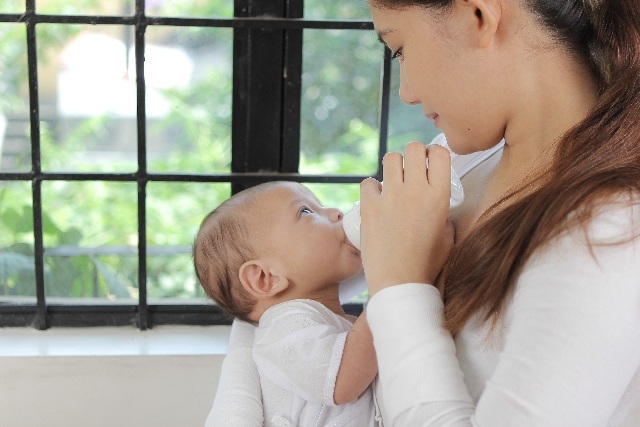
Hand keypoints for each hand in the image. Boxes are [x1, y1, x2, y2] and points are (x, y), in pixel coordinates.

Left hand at [360, 142, 452, 295]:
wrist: (399, 283)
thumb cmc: (425, 265)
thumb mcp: (448, 239)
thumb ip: (445, 218)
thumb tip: (441, 211)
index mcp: (439, 197)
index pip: (440, 153)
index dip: (434, 154)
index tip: (430, 162)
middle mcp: (416, 191)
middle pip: (413, 148)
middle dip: (413, 154)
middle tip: (411, 169)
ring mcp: (391, 197)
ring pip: (390, 158)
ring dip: (393, 166)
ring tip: (393, 181)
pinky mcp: (370, 207)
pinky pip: (368, 182)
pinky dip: (371, 187)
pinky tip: (376, 198)